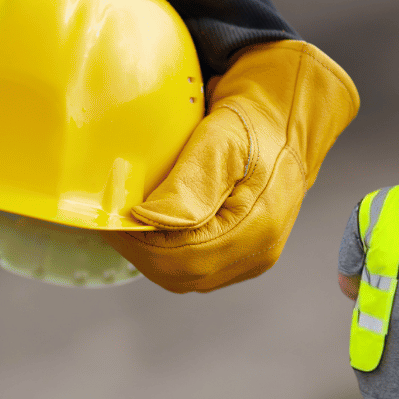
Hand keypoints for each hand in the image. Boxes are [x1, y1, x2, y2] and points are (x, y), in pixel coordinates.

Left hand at [103, 40, 359, 292]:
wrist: (286, 122)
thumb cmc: (255, 121)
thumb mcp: (222, 137)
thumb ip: (190, 182)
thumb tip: (149, 220)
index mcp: (257, 225)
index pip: (183, 257)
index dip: (140, 243)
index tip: (113, 217)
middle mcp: (259, 251)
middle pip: (182, 274)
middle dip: (140, 251)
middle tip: (113, 221)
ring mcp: (254, 258)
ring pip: (187, 277)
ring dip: (152, 255)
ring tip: (129, 224)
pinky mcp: (245, 256)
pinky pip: (198, 268)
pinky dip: (169, 254)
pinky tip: (153, 229)